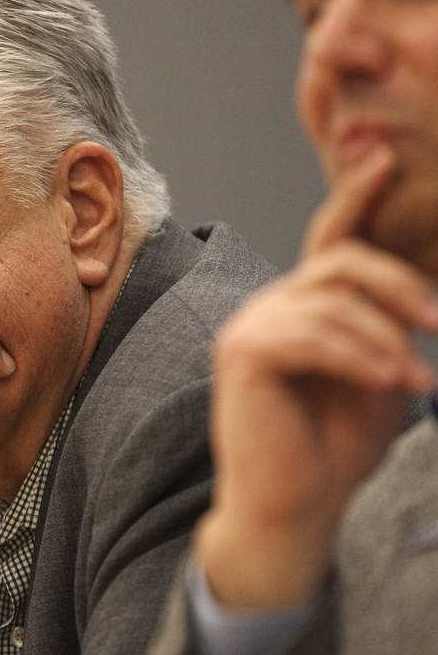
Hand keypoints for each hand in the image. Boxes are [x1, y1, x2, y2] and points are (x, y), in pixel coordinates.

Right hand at [196, 146, 437, 607]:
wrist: (291, 507)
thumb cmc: (330, 448)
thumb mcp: (376, 374)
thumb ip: (386, 328)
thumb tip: (426, 298)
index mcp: (300, 307)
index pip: (330, 240)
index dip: (356, 195)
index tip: (384, 156)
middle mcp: (269, 306)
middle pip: (339, 258)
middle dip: (400, 286)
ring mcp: (250, 326)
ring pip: (331, 296)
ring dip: (386, 337)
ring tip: (412, 380)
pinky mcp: (243, 352)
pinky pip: (311, 333)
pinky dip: (358, 356)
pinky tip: (385, 383)